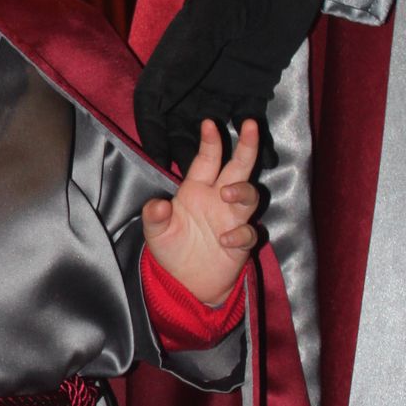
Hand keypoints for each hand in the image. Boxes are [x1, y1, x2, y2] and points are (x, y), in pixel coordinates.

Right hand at [134, 0, 318, 172]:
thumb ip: (178, 68)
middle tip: (192, 176)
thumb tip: (155, 111)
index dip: (153, 132)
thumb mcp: (201, 29)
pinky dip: (254, 143)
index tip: (158, 157)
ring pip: (212, 128)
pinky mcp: (254, 88)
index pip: (153, 104)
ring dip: (217, 152)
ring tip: (225, 177)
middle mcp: (194, 79)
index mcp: (174, 64)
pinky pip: (249, 122)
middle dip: (183, 149)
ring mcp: (224, 86)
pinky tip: (261, 160)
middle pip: (180, 122)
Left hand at [141, 120, 260, 306]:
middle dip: (246, 146)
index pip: (207, 160)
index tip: (209, 123)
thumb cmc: (171, 248)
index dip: (210, 142)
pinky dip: (240, 233)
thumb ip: (155, 216)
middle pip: (238, 168)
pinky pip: (248, 232)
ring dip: (242, 190)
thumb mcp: (155, 233)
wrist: (186, 283)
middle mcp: (218, 199)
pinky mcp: (241, 242)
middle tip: (250, 125)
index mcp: (197, 189)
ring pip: (249, 195)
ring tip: (227, 193)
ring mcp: (232, 219)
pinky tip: (225, 239)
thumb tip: (159, 203)